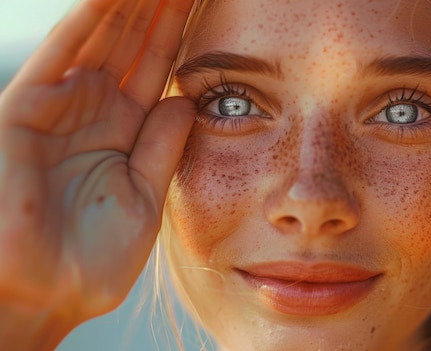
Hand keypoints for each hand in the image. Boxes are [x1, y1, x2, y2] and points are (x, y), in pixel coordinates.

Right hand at [0, 0, 194, 337]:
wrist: (43, 295)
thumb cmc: (91, 259)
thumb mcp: (143, 197)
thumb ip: (162, 147)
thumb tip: (186, 101)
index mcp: (125, 133)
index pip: (158, 69)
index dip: (180, 34)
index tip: (205, 4)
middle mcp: (94, 111)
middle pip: (134, 43)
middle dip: (159, 8)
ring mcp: (61, 105)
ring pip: (103, 36)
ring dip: (133, 3)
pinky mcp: (27, 107)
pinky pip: (65, 50)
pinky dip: (91, 16)